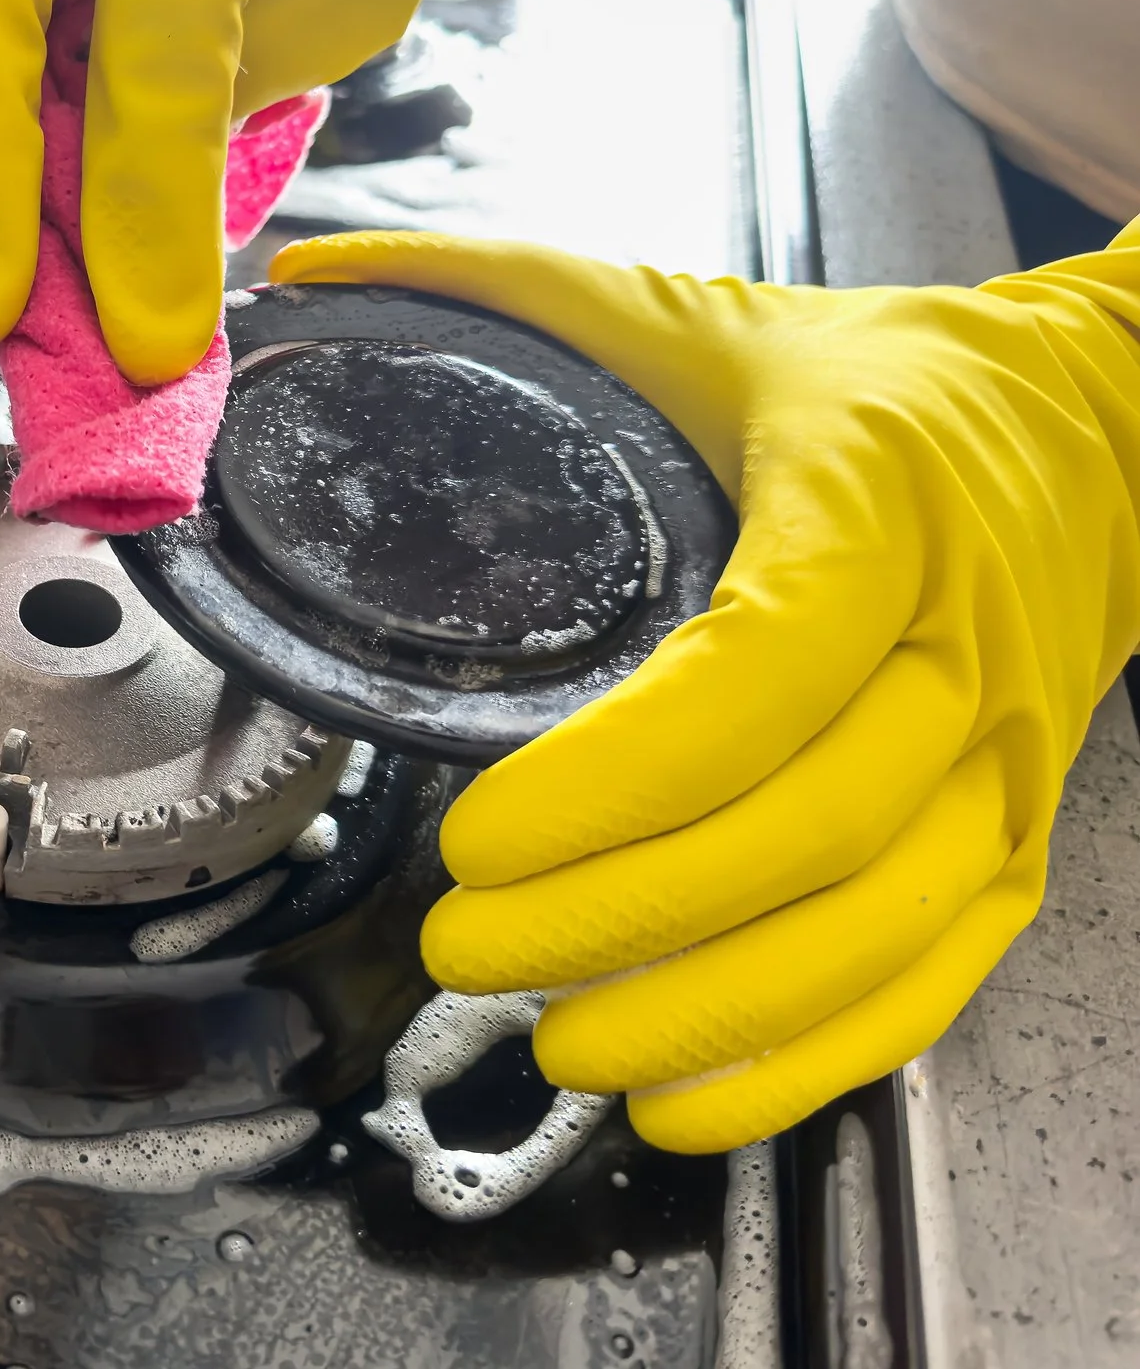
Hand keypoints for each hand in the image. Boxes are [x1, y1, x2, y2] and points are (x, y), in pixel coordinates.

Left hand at [266, 229, 1139, 1151]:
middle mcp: (957, 649)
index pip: (755, 679)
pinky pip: (937, 981)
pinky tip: (689, 1101)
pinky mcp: (1024, 836)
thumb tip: (308, 267)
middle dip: (620, 914)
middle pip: (803, 829)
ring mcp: (1006, 760)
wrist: (1112, 422)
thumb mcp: (701, 316)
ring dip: (707, 1012)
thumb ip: (504, 288)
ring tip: (557, 1039)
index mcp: (871, 511)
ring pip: (872, 928)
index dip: (616, 782)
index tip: (472, 834)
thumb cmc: (884, 383)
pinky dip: (814, 1058)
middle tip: (462, 945)